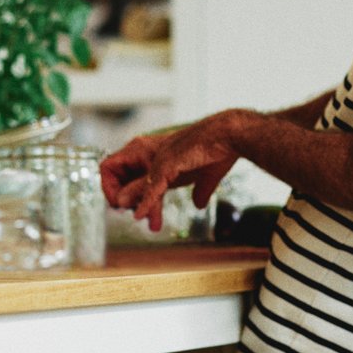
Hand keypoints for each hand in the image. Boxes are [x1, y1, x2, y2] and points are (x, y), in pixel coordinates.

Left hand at [101, 113, 246, 232]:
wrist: (230, 135)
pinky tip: (139, 215)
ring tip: (132, 217)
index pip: (130, 171)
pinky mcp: (167, 164)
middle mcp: (154, 153)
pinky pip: (152, 187)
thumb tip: (198, 205)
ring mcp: (159, 158)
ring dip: (133, 203)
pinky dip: (145, 202)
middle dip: (121, 196)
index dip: (126, 189)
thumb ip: (199, 191)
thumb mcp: (204, 177)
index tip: (133, 206)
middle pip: (123, 175)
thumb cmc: (220, 150)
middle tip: (129, 214)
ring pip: (136, 185)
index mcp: (160, 154)